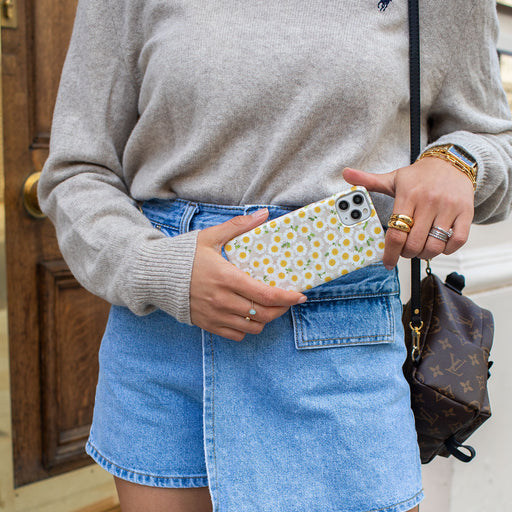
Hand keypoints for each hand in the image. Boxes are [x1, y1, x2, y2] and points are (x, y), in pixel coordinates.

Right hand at [190, 208, 306, 340]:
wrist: (155, 275)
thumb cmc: (184, 255)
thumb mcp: (211, 236)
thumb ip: (239, 226)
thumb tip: (264, 214)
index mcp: (226, 278)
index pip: (265, 294)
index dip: (287, 298)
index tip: (299, 296)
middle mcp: (222, 300)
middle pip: (263, 314)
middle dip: (281, 309)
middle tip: (286, 301)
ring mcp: (214, 315)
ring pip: (252, 327)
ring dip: (266, 319)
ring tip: (268, 308)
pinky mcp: (207, 324)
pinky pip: (236, 335)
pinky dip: (247, 328)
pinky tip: (248, 316)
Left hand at [343, 158, 474, 268]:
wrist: (453, 162)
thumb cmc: (420, 176)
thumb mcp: (393, 178)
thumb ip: (368, 180)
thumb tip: (346, 174)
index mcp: (409, 195)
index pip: (396, 232)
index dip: (390, 253)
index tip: (387, 262)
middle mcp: (429, 202)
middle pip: (414, 244)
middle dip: (406, 254)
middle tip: (405, 251)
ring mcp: (449, 208)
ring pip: (435, 246)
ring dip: (425, 254)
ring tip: (420, 248)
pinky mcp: (466, 212)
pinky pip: (458, 241)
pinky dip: (447, 250)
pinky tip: (439, 245)